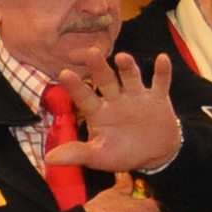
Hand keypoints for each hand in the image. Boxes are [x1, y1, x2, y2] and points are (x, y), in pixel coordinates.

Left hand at [49, 53, 184, 173]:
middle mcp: (115, 99)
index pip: (84, 97)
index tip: (64, 73)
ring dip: (127, 67)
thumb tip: (49, 159)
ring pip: (131, 78)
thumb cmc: (122, 153)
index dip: (75, 86)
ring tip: (122, 57)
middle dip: (99, 67)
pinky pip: (160, 83)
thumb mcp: (98, 156)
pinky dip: (162, 72)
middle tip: (91, 52)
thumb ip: (77, 153)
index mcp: (98, 111)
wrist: (156, 154)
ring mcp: (136, 96)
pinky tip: (163, 59)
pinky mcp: (158, 98)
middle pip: (106, 81)